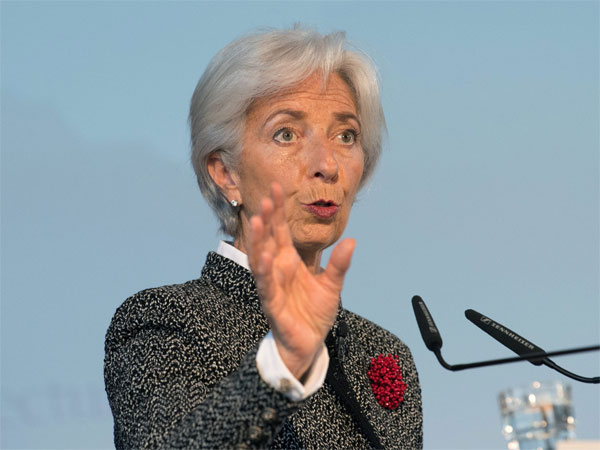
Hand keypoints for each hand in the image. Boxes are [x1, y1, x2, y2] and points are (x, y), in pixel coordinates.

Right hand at [247, 183, 355, 379]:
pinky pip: (266, 285)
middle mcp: (278, 270)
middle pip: (269, 240)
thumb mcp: (332, 286)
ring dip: (258, 240)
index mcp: (289, 261)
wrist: (309, 343)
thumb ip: (339, 264)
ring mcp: (273, 286)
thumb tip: (352, 240)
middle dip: (267, 219)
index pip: (281, 231)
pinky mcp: (272, 304)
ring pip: (261, 259)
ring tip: (257, 220)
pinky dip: (265, 271)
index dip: (278, 211)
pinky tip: (265, 256)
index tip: (276, 187)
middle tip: (267, 198)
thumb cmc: (313, 313)